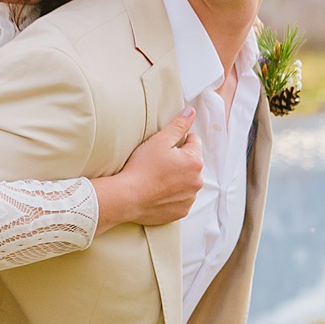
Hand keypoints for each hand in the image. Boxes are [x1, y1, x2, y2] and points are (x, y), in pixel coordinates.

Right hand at [90, 109, 203, 230]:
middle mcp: (197, 181)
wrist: (127, 197)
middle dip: (179, 161)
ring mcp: (190, 198)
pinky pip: (181, 198)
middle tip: (158, 164)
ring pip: (186, 181)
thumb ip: (178, 125)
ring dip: (177, 179)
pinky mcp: (182, 211)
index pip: (193, 141)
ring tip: (157, 179)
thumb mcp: (159, 140)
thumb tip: (191, 112)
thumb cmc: (141, 168)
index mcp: (195, 161)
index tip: (163, 150)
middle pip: (191, 163)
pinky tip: (158, 192)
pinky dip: (172, 195)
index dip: (177, 142)